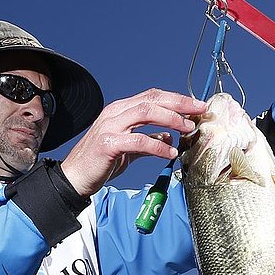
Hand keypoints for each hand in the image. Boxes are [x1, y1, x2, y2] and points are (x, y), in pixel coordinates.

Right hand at [60, 89, 206, 196]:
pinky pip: (138, 140)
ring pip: (146, 112)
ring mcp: (110, 127)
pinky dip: (158, 145)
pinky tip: (171, 152)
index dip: (177, 99)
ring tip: (188, 129)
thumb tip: (170, 137)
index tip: (196, 106)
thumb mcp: (129, 148)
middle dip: (179, 104)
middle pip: (152, 99)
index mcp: (121, 110)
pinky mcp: (108, 144)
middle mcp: (115, 113)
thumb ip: (148, 140)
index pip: (153, 97)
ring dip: (171, 119)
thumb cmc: (100, 162)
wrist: (75, 178)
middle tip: (199, 111)